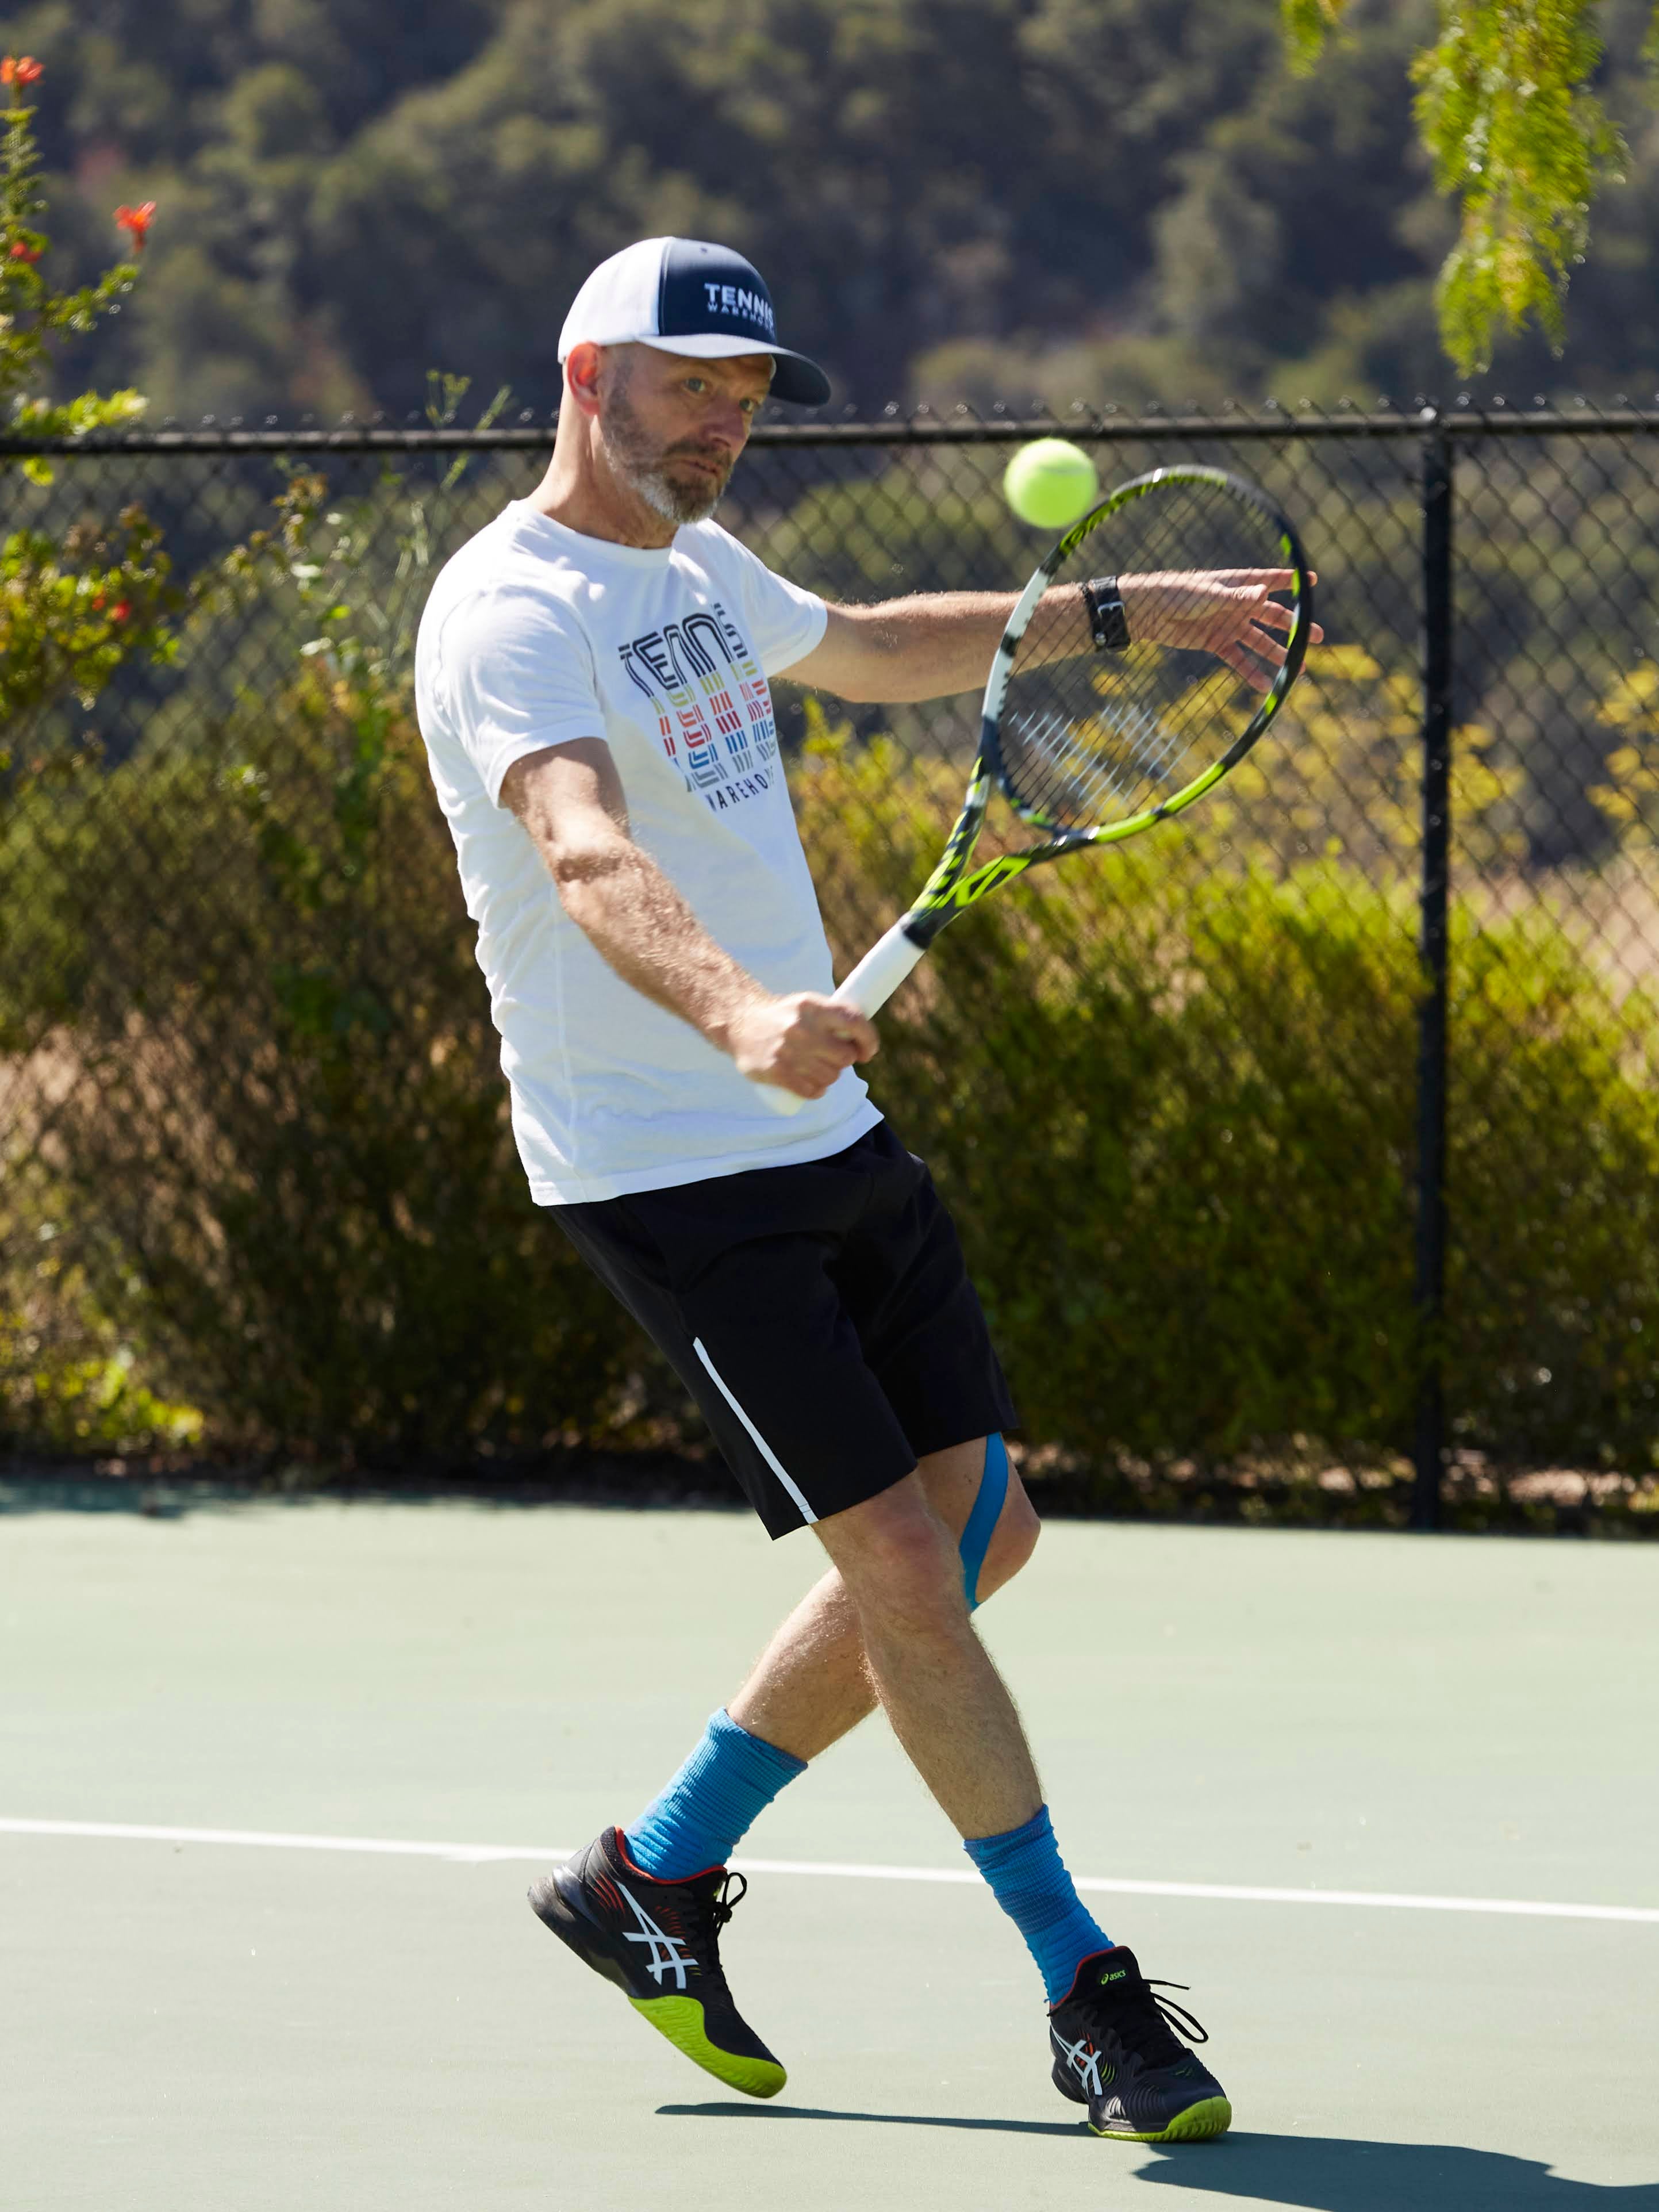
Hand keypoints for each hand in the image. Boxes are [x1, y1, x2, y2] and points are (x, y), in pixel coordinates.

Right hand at [726, 990, 879, 1099]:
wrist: (740, 1023)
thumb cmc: (783, 1017)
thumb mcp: (807, 1006)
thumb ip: (833, 1018)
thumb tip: (864, 1041)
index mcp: (812, 1006)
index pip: (854, 1022)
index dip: (869, 1040)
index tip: (867, 1052)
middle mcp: (801, 1028)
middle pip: (844, 1057)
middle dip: (844, 1061)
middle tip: (834, 1058)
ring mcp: (788, 1051)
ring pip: (830, 1077)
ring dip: (829, 1078)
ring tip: (817, 1069)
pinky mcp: (776, 1071)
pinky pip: (811, 1090)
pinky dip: (816, 1091)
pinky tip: (812, 1085)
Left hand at [1121, 569, 1322, 690]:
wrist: (1150, 612)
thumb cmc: (1179, 594)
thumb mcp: (1210, 595)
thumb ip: (1237, 598)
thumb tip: (1264, 593)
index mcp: (1238, 584)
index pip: (1271, 580)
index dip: (1291, 580)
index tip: (1313, 580)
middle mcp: (1238, 604)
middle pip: (1272, 616)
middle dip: (1295, 627)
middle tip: (1317, 638)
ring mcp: (1229, 624)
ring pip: (1259, 641)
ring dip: (1277, 654)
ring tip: (1297, 669)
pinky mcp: (1216, 643)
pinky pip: (1238, 659)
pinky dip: (1251, 672)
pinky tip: (1265, 686)